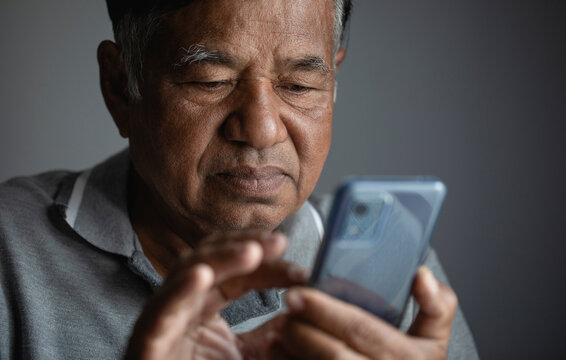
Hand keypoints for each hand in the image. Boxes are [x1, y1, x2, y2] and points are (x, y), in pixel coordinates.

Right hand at [125, 231, 307, 359]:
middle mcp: (185, 304)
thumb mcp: (247, 357)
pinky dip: (180, 290)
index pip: (238, 273)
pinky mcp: (148, 339)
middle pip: (213, 260)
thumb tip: (301, 314)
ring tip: (251, 251)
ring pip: (188, 273)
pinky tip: (201, 276)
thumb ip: (270, 336)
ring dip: (220, 259)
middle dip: (246, 246)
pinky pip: (162, 310)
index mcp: (205, 305)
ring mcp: (165, 317)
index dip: (268, 264)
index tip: (301, 271)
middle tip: (279, 242)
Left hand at [270, 267, 457, 358]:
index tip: (300, 293)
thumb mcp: (434, 341)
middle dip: (302, 329)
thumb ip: (436, 306)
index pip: (361, 330)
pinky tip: (278, 352)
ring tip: (279, 330)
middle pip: (333, 354)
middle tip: (286, 308)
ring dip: (293, 350)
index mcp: (409, 357)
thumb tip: (422, 275)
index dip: (326, 310)